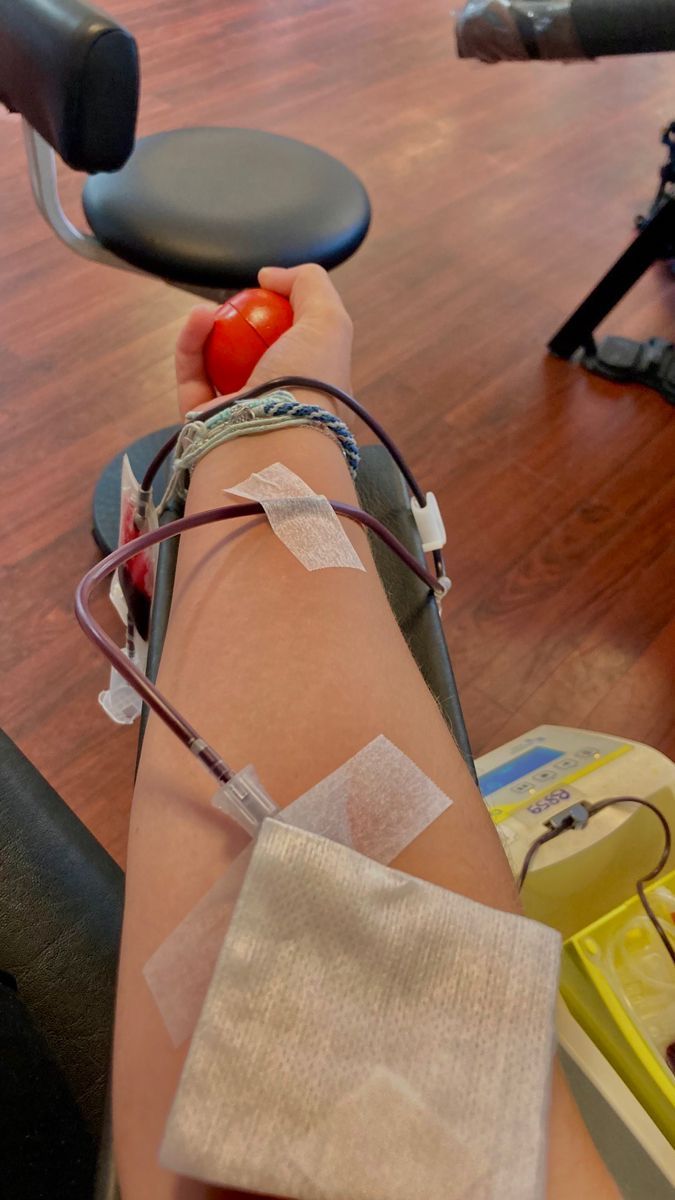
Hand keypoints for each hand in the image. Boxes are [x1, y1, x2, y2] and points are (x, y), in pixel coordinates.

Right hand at [175, 264, 352, 418]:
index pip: (300, 348)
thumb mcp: (330, 321)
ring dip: (210, 330)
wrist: (273, 443)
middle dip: (240, 323)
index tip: (268, 293)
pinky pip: (191, 376)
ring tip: (209, 309)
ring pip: (217, 364)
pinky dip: (191, 344)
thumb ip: (309, 285)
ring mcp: (239, 416)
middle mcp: (278, 406)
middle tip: (235, 302)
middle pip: (254, 355)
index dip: (284, 317)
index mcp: (315, 392)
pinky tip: (197, 319)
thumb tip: (270, 275)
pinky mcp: (203, 423)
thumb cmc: (309, 385)